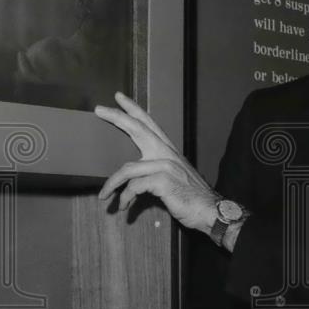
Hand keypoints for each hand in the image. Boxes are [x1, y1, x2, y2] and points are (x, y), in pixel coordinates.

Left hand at [95, 92, 217, 233]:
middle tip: (99, 109)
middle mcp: (167, 154)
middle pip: (138, 129)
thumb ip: (154, 172)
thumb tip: (133, 179)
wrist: (209, 210)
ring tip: (104, 196)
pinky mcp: (163, 180)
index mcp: (169, 151)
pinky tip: (124, 206)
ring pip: (128, 168)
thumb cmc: (190, 197)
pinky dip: (125, 197)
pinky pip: (133, 186)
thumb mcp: (173, 178)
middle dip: (118, 117)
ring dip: (112, 184)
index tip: (119, 98)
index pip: (149, 124)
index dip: (134, 109)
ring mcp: (165, 165)